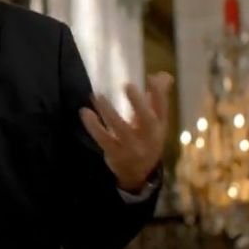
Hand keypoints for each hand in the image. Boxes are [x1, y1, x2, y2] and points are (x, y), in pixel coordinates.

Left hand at [79, 72, 173, 192]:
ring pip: (120, 128)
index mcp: (159, 126)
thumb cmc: (146, 139)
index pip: (162, 108)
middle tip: (127, 85)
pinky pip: (103, 138)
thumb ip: (157, 97)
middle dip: (138, 103)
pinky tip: (85, 112)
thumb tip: (164, 75)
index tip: (150, 77)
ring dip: (108, 111)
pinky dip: (93, 126)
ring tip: (98, 95)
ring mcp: (131, 147)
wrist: (139, 174)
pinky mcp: (115, 153)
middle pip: (146, 119)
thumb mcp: (155, 121)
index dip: (158, 93)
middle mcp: (148, 137)